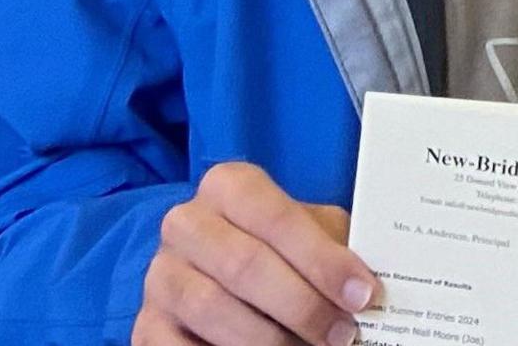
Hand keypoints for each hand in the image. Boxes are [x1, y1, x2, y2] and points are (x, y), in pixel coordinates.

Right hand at [135, 161, 377, 345]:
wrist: (219, 273)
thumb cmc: (280, 249)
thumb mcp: (309, 234)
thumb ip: (335, 248)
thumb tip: (371, 287)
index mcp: (229, 187)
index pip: (276, 217)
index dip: (323, 260)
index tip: (364, 295)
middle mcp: (185, 224)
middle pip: (245, 265)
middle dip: (303, 306)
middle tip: (343, 333)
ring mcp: (159, 276)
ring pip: (213, 309)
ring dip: (271, 340)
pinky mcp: (145, 326)